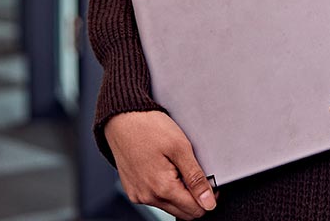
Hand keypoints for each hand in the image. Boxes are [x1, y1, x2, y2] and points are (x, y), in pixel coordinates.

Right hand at [104, 110, 218, 217]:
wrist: (121, 119)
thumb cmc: (148, 128)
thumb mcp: (180, 147)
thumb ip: (196, 178)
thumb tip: (208, 201)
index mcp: (162, 188)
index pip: (196, 210)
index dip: (208, 197)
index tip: (208, 181)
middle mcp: (148, 196)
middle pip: (183, 213)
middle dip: (194, 197)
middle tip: (193, 172)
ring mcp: (138, 195)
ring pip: (170, 207)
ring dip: (179, 193)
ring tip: (175, 167)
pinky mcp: (132, 191)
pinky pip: (155, 199)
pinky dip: (164, 190)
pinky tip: (163, 169)